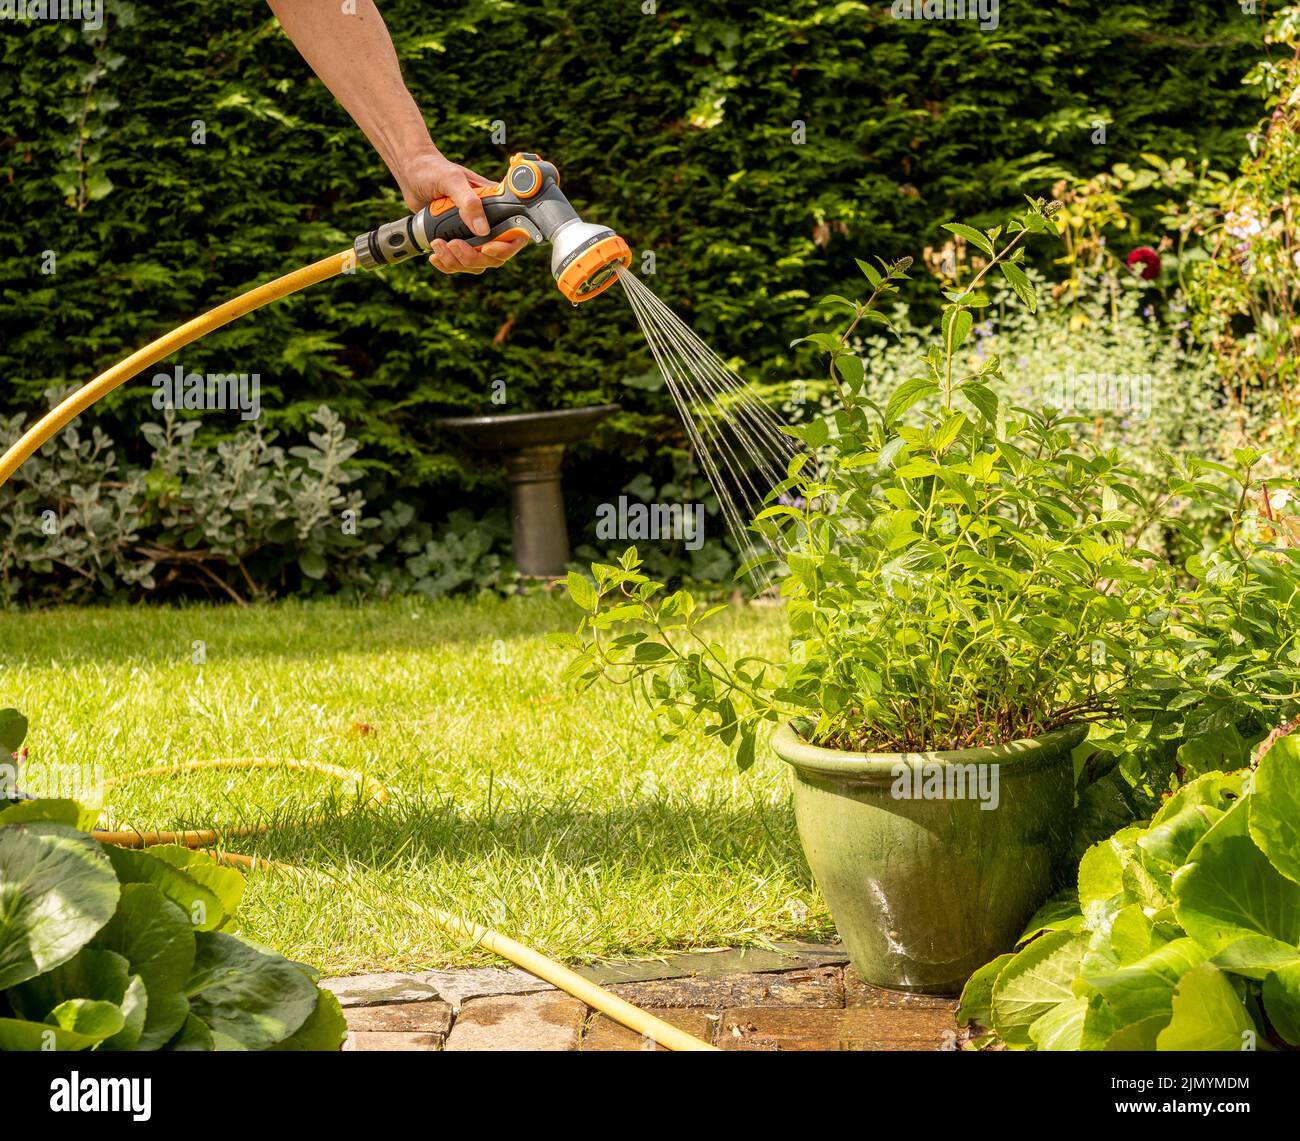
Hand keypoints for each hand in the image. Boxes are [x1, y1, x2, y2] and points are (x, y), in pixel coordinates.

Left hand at [399, 148, 528, 275]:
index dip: (506, 247)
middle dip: (473, 257)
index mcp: (494, 205)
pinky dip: (446, 264)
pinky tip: (435, 254)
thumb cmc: (433, 169)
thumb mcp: (452, 180)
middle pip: (494, 256)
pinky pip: (458, 264)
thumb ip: (469, 203)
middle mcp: (486, 222)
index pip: (515, 233)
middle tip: (453, 244)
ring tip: (437, 244)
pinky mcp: (456, 241)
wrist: (411, 174)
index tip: (487, 247)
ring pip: (476, 264)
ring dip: (456, 261)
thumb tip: (483, 230)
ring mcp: (471, 234)